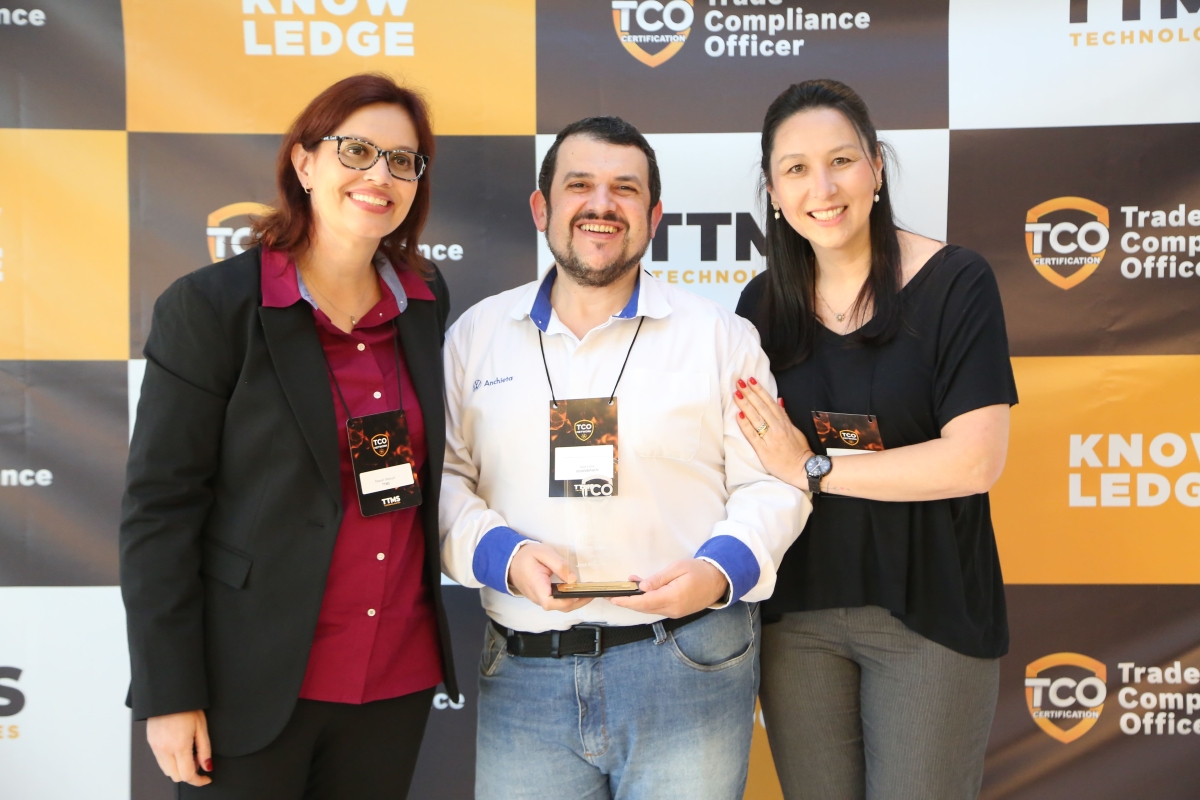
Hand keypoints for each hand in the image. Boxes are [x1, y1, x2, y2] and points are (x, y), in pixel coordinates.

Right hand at [146, 709, 211, 786]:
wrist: (169, 693)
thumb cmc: (188, 707)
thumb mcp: (202, 727)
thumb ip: (205, 750)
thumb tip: (207, 767)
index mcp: (178, 746)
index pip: (187, 775)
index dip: (198, 781)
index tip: (206, 779)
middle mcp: (164, 749)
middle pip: (176, 776)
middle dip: (189, 773)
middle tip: (198, 758)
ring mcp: (155, 747)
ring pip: (167, 770)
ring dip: (178, 768)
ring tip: (188, 750)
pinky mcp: (150, 743)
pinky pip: (160, 761)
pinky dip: (170, 761)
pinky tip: (178, 747)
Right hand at [508, 543, 592, 612]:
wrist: (510, 560)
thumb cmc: (525, 556)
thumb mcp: (543, 554)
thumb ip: (559, 565)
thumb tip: (573, 579)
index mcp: (537, 587)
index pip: (553, 602)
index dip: (569, 600)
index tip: (582, 592)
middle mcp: (538, 597)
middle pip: (560, 607)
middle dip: (578, 602)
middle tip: (592, 592)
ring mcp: (540, 599)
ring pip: (560, 607)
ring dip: (575, 601)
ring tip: (587, 591)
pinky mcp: (542, 597)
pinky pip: (557, 603)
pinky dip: (568, 599)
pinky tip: (576, 591)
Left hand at [609, 558, 727, 617]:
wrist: (719, 580)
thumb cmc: (700, 570)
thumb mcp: (678, 568)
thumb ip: (659, 579)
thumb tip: (642, 587)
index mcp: (673, 597)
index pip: (644, 602)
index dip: (627, 601)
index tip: (613, 599)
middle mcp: (673, 609)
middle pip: (644, 608)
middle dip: (627, 602)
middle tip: (612, 595)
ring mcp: (675, 612)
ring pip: (650, 609)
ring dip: (637, 601)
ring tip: (626, 588)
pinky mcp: (677, 611)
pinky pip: (658, 608)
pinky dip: (647, 601)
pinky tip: (642, 591)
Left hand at [732, 377, 813, 488]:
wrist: (803, 469)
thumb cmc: (799, 451)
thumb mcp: (795, 430)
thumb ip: (785, 416)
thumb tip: (779, 400)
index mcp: (784, 422)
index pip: (770, 402)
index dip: (760, 390)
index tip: (751, 380)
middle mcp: (777, 427)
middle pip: (761, 407)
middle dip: (749, 393)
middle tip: (738, 381)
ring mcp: (770, 438)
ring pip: (756, 418)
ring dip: (745, 404)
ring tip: (736, 393)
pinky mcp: (763, 450)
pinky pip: (753, 435)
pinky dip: (746, 425)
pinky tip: (739, 415)